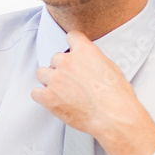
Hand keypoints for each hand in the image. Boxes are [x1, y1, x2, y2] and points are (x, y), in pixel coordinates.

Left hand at [32, 31, 154, 154]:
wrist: (114, 118)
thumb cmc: (118, 97)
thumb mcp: (111, 68)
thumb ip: (93, 60)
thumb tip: (86, 61)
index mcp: (85, 52)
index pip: (71, 36)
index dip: (73, 46)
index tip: (73, 53)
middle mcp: (67, 62)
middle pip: (55, 58)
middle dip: (62, 68)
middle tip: (72, 82)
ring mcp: (55, 79)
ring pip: (42, 73)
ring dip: (50, 80)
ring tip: (62, 92)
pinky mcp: (48, 96)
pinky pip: (36, 92)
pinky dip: (43, 97)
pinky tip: (54, 101)